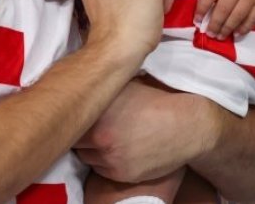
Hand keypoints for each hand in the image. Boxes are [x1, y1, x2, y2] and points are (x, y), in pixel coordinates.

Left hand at [74, 77, 212, 182]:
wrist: (186, 125)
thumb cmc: (157, 99)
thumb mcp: (127, 84)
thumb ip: (102, 88)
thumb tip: (81, 82)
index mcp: (99, 107)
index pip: (68, 116)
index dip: (70, 115)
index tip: (72, 112)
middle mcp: (100, 133)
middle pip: (72, 139)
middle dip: (77, 134)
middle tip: (85, 127)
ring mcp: (109, 155)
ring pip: (85, 156)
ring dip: (90, 149)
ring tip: (105, 138)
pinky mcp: (120, 173)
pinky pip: (100, 169)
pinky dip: (104, 161)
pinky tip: (117, 149)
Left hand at [194, 0, 254, 39]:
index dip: (202, 8)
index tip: (197, 19)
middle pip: (223, 8)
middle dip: (214, 23)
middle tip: (208, 33)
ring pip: (237, 16)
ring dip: (227, 28)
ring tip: (219, 36)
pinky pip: (253, 18)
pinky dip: (244, 28)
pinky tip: (237, 34)